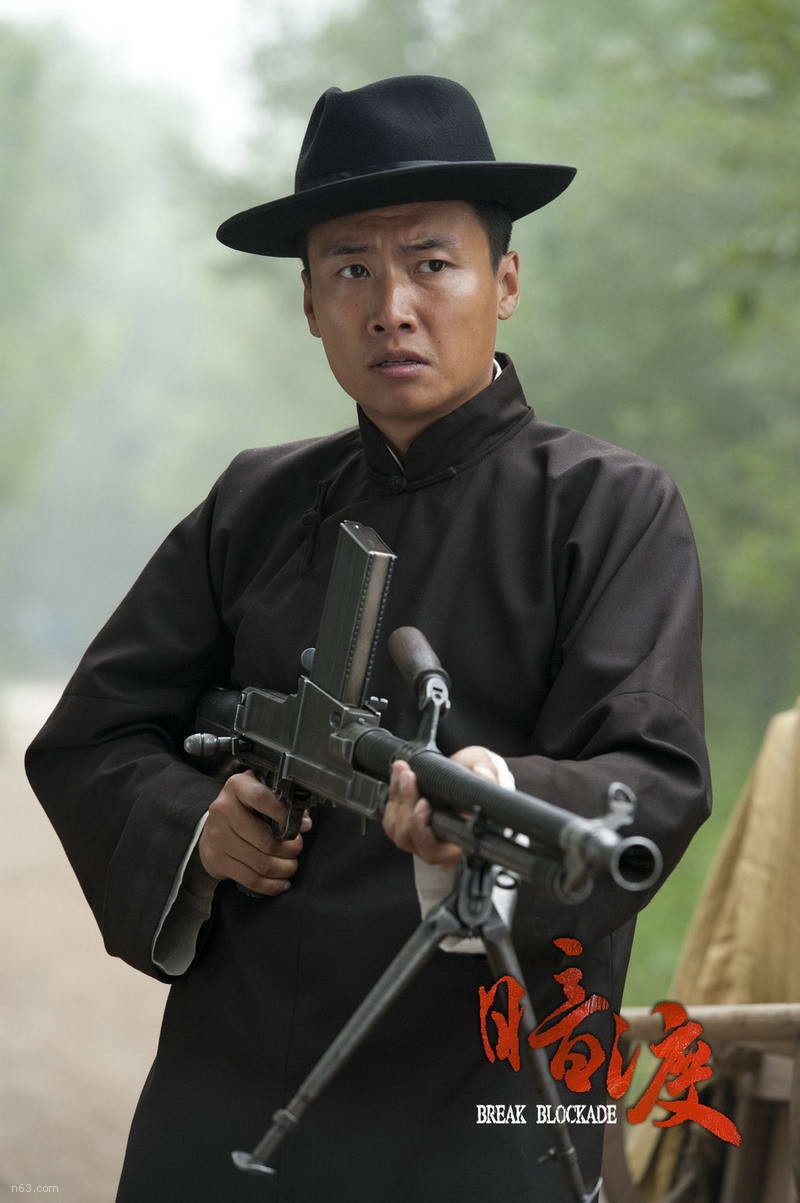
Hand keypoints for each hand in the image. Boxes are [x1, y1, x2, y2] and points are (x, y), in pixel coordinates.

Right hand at [198, 769, 311, 895]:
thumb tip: (304, 823)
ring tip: (291, 866)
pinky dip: (270, 885)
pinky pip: (249, 879)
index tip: (301, 826)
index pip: (261, 798)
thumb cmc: (245, 807)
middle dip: (289, 849)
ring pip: (259, 863)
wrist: (213, 824)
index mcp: (237, 787)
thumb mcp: (260, 792)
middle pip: (265, 839)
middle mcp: (223, 809)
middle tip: (297, 849)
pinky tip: (281, 882)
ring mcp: (217, 836)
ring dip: (283, 869)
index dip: (284, 814)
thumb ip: (282, 802)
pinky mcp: (216, 860)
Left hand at [382, 746, 502, 866]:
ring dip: (397, 798)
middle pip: (411, 838)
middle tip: (410, 777)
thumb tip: (482, 773)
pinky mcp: (407, 826)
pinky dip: (392, 795)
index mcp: (463, 842)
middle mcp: (440, 846)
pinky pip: (391, 819)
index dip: (424, 830)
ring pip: (398, 830)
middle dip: (407, 805)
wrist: (470, 771)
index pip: (438, 851)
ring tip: (404, 772)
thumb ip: (491, 774)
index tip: (424, 804)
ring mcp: (420, 838)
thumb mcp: (493, 771)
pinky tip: (398, 776)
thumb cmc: (482, 778)